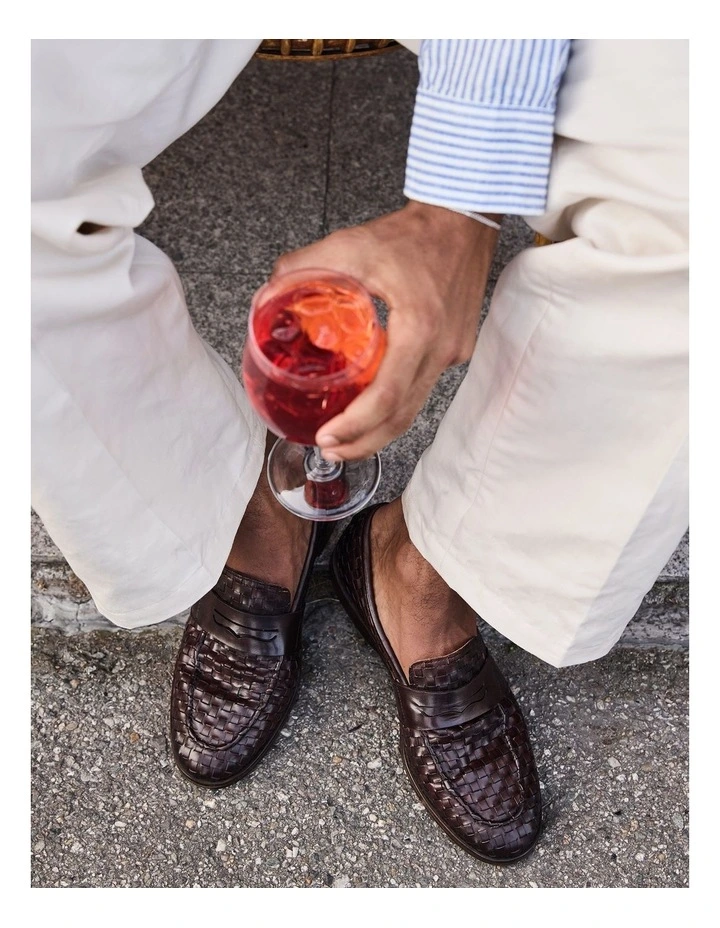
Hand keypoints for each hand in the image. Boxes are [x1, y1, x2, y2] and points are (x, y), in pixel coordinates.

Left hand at [272, 201, 499, 459]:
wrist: (464, 218)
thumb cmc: (414, 232)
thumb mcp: (351, 244)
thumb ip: (305, 267)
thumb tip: (269, 294)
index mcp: (419, 326)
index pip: (388, 395)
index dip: (356, 425)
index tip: (327, 437)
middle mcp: (442, 348)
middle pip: (403, 416)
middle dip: (364, 442)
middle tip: (330, 450)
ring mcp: (453, 352)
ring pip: (416, 407)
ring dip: (381, 429)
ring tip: (347, 440)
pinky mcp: (457, 349)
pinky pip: (424, 387)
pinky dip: (397, 405)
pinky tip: (373, 407)